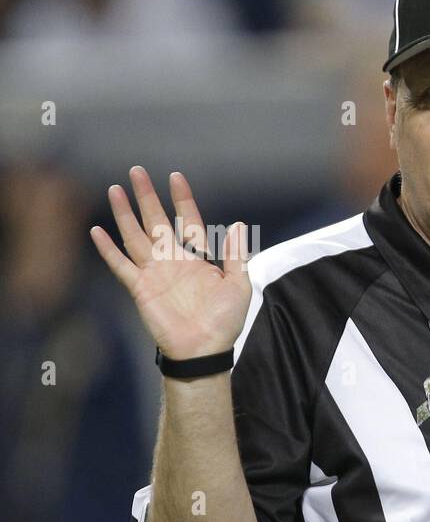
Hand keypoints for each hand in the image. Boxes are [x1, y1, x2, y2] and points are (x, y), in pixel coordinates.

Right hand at [90, 166, 251, 360]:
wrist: (204, 350)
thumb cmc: (225, 321)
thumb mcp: (239, 285)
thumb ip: (236, 255)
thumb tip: (239, 225)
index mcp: (198, 258)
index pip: (188, 221)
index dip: (182, 199)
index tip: (175, 176)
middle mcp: (173, 260)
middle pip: (156, 221)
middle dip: (146, 196)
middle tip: (136, 170)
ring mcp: (154, 273)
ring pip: (135, 236)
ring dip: (124, 214)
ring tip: (115, 189)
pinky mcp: (139, 288)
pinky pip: (120, 265)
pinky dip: (108, 249)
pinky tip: (97, 231)